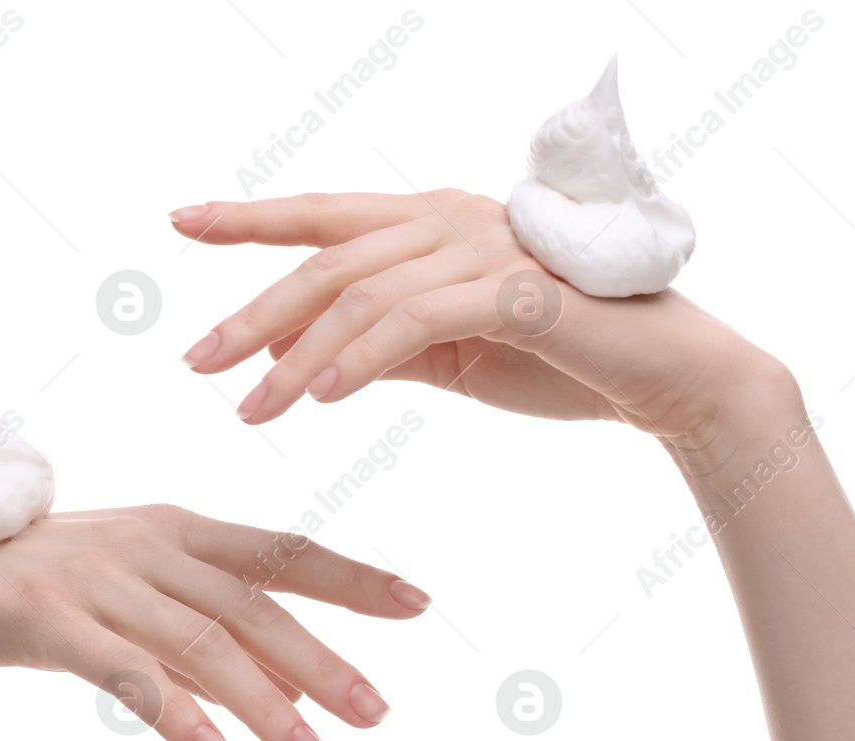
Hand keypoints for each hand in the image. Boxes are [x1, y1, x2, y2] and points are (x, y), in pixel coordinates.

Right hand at [0, 504, 429, 740]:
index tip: (419, 606)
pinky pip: (122, 669)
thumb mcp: (139, 592)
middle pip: (253, 606)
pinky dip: (171, 708)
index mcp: (177, 526)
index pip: (281, 551)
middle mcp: (147, 545)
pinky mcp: (46, 621)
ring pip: (200, 643)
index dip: (350, 578)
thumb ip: (213, 627)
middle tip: (379, 714)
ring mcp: (97, 579)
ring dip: (263, 703)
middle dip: (322, 661)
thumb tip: (302, 682)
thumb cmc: (45, 589)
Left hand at [172, 191, 796, 459]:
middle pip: (329, 258)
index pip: (328, 215)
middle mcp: (453, 219)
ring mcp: (485, 246)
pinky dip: (361, 358)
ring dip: (295, 356)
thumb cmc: (566, 360)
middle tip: (194, 362)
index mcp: (437, 223)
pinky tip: (319, 398)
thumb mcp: (456, 354)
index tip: (182, 220)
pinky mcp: (514, 291)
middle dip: (251, 309)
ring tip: (250, 412)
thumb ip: (384, 344)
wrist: (672, 379)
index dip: (252, 217)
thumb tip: (299, 356)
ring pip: (361, 293)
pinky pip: (416, 322)